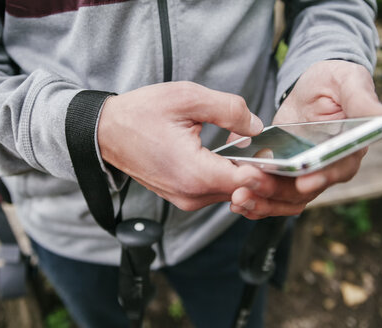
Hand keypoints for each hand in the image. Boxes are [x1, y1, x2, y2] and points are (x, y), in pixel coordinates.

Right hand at [98, 81, 264, 210]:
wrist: (106, 132)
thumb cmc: (140, 114)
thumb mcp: (187, 98)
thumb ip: (229, 110)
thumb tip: (256, 126)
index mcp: (196, 174)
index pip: (251, 182)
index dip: (269, 166)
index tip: (275, 146)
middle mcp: (192, 195)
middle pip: (244, 190)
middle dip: (259, 169)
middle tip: (264, 142)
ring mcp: (186, 200)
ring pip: (231, 192)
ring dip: (242, 172)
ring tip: (242, 144)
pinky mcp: (182, 197)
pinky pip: (215, 191)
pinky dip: (226, 175)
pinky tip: (225, 153)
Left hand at [230, 60, 381, 219]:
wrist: (312, 87)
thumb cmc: (335, 82)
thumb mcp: (349, 84)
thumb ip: (364, 102)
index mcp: (348, 150)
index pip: (336, 170)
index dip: (321, 178)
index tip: (301, 182)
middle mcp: (327, 168)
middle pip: (303, 192)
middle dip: (274, 194)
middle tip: (246, 188)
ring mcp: (303, 173)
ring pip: (283, 199)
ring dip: (260, 202)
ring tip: (236, 199)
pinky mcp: (283, 173)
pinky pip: (269, 193)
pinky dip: (254, 198)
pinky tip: (233, 198)